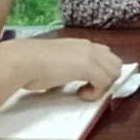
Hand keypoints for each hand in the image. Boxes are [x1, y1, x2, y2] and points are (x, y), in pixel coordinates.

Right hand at [5, 37, 122, 100]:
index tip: (90, 83)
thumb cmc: (31, 62)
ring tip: (85, 92)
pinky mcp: (88, 67)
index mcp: (80, 44)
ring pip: (114, 72)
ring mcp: (90, 55)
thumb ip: (65, 67)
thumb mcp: (54, 62)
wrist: (23, 60)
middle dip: (107, 78)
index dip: (102, 71)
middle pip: (115, 63)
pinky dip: (96, 93)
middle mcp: (88, 46)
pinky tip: (81, 94)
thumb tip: (63, 80)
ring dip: (103, 85)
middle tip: (89, 89)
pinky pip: (105, 82)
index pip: (105, 54)